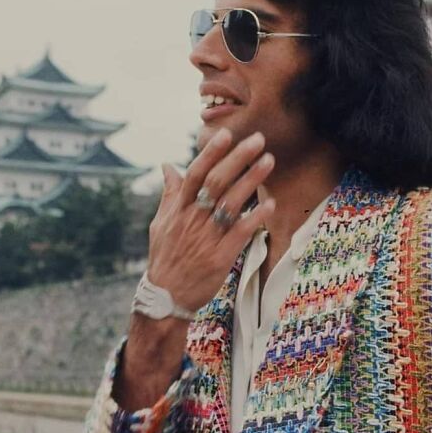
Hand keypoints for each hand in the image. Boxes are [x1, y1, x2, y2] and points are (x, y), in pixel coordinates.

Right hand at [148, 128, 274, 311]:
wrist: (166, 298)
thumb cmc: (165, 258)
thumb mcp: (160, 224)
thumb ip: (169, 194)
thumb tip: (167, 165)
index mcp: (178, 210)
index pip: (194, 174)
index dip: (211, 153)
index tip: (227, 134)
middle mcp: (192, 220)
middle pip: (216, 182)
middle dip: (238, 158)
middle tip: (258, 139)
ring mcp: (206, 239)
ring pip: (230, 204)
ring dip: (252, 181)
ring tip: (269, 161)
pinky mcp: (220, 258)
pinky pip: (240, 233)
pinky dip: (256, 218)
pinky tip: (271, 204)